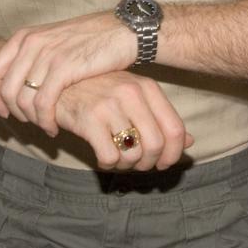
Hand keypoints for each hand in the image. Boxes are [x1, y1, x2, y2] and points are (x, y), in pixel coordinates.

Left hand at [0, 11, 137, 134]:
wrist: (124, 30)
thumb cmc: (93, 38)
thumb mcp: (55, 40)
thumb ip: (34, 56)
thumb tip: (18, 81)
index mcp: (25, 36)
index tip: (3, 112)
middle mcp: (31, 43)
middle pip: (4, 90)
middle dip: (14, 113)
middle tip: (30, 123)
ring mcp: (47, 55)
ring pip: (23, 100)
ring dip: (32, 120)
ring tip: (46, 126)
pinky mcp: (64, 67)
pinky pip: (42, 103)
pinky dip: (45, 121)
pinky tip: (54, 127)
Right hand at [53, 71, 192, 170]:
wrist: (57, 82)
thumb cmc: (99, 91)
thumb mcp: (134, 97)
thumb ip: (161, 118)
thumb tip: (190, 142)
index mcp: (147, 87)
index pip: (175, 129)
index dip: (174, 154)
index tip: (164, 164)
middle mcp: (132, 94)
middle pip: (156, 145)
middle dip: (149, 163)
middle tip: (138, 165)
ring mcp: (110, 105)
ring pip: (133, 154)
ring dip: (126, 165)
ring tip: (117, 158)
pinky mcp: (88, 119)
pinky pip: (109, 156)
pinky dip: (108, 164)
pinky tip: (102, 156)